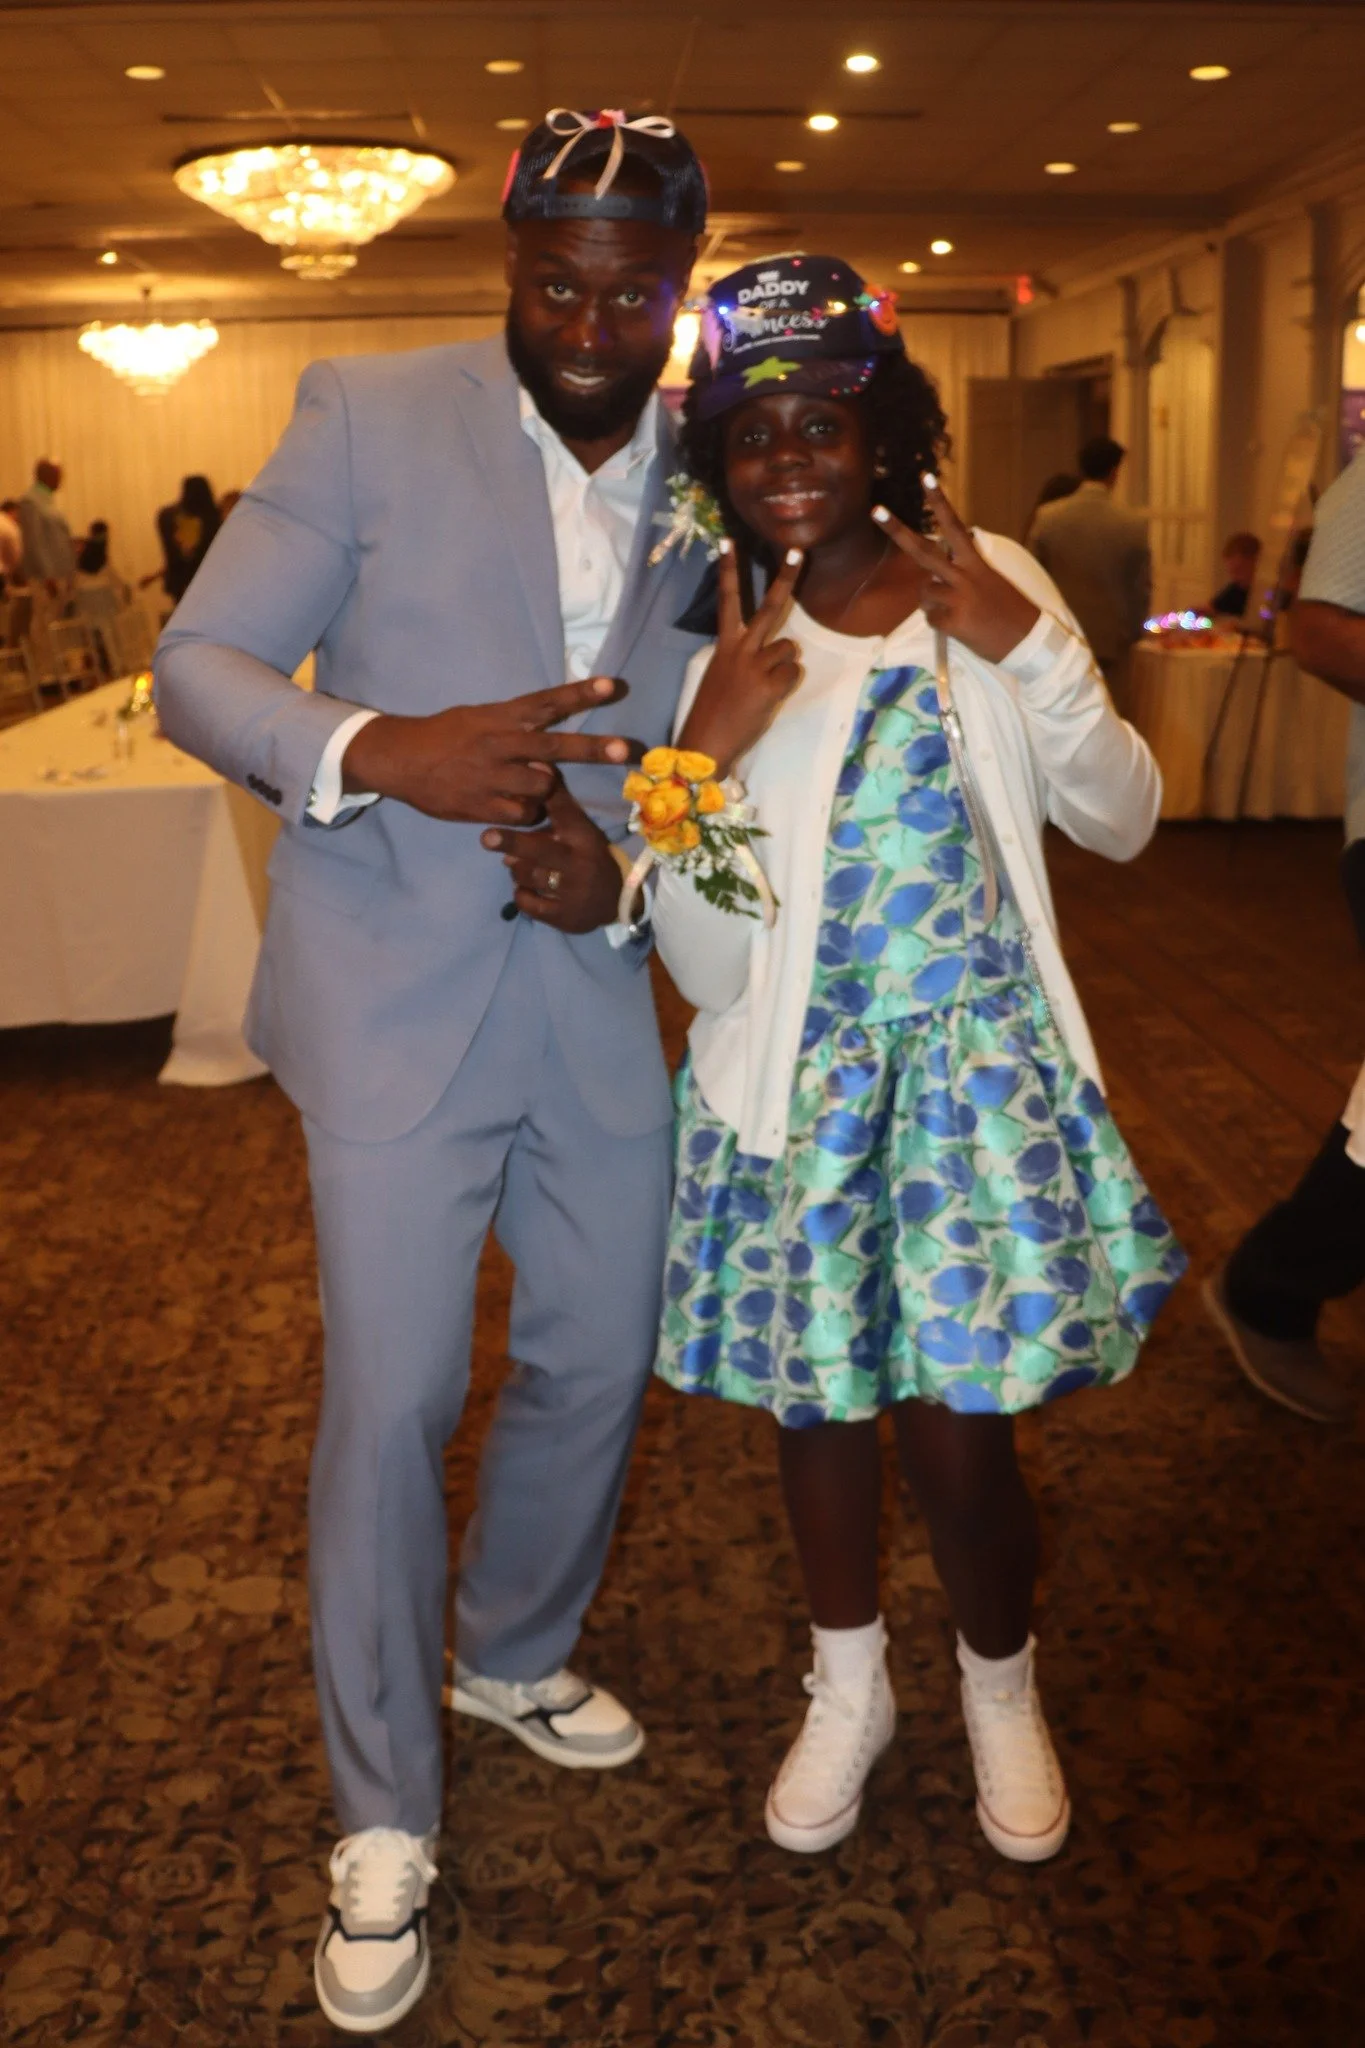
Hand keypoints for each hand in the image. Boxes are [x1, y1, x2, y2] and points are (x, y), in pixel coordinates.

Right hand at [342, 674, 642, 825]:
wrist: (400, 760)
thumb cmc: (446, 736)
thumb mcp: (480, 717)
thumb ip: (517, 725)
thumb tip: (550, 738)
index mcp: (501, 717)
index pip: (548, 702)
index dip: (581, 694)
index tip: (613, 686)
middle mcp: (501, 743)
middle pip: (556, 746)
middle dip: (593, 748)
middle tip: (625, 749)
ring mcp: (492, 775)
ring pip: (543, 786)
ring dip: (543, 790)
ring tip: (520, 785)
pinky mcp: (483, 805)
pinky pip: (523, 813)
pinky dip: (524, 812)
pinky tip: (505, 804)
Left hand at [481, 780, 624, 932]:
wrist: (616, 901)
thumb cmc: (587, 855)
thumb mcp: (579, 828)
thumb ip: (556, 800)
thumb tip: (533, 763)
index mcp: (584, 837)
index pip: (564, 811)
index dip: (546, 794)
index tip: (529, 772)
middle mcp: (579, 863)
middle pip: (540, 850)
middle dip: (512, 842)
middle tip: (485, 837)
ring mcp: (572, 892)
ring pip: (529, 876)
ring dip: (516, 869)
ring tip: (515, 865)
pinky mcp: (563, 916)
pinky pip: (529, 904)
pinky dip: (521, 893)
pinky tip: (525, 888)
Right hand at [676, 541, 804, 774]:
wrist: (704, 744)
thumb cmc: (712, 711)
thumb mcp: (719, 674)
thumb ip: (743, 656)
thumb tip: (778, 650)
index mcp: (724, 644)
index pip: (726, 599)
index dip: (728, 570)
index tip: (729, 541)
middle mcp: (740, 649)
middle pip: (770, 607)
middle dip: (786, 578)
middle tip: (799, 551)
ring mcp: (756, 666)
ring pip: (789, 648)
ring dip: (784, 664)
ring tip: (765, 683)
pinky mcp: (769, 686)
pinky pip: (793, 674)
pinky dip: (786, 685)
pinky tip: (768, 698)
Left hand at [873, 476, 1039, 663]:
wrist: (1028, 640)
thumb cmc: (1009, 611)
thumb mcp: (990, 581)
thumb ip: (962, 572)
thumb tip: (934, 575)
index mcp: (976, 562)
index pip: (955, 526)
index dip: (940, 502)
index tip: (925, 478)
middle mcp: (965, 576)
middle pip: (923, 551)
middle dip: (897, 531)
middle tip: (875, 511)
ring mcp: (958, 598)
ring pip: (923, 592)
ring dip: (931, 602)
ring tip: (954, 610)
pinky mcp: (954, 621)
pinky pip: (931, 619)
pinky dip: (940, 623)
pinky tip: (959, 626)